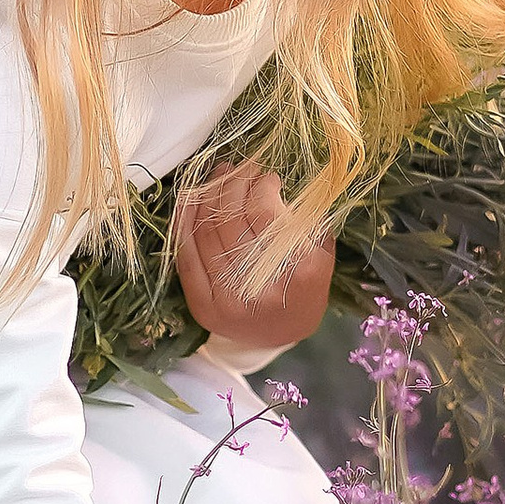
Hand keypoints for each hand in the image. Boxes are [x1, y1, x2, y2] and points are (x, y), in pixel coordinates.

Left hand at [176, 161, 332, 371]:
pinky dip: (184, 221)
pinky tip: (192, 198)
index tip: (267, 177)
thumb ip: (302, 217)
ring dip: (210, 195)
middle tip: (241, 167)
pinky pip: (185, 254)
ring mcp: (225, 300)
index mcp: (298, 275)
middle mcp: (258, 290)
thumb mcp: (320, 253)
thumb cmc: (305, 288)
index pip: (265, 216)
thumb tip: (266, 178)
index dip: (260, 188)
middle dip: (234, 184)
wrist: (280, 336)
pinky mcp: (201, 305)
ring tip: (221, 175)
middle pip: (231, 221)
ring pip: (206, 232)